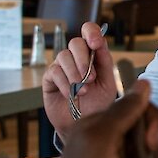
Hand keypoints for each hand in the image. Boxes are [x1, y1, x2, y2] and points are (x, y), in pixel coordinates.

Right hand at [42, 21, 116, 138]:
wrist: (84, 125)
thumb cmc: (98, 104)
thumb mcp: (108, 84)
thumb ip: (105, 63)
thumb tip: (101, 43)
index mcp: (94, 55)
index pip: (90, 32)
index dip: (91, 32)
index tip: (96, 43)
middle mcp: (77, 58)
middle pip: (75, 42)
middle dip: (83, 59)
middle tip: (90, 78)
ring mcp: (62, 67)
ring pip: (63, 56)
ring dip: (75, 74)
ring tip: (83, 90)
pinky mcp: (50, 78)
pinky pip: (54, 72)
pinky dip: (65, 83)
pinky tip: (72, 95)